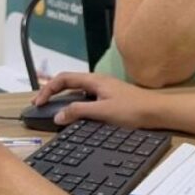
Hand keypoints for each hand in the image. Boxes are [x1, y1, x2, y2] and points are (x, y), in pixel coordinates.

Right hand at [33, 72, 163, 128]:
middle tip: (40, 105)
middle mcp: (98, 81)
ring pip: (77, 91)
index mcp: (94, 80)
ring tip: (53, 111)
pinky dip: (75, 104)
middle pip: (69, 82)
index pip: (64, 78)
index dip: (48, 89)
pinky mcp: (110, 98)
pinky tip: (75, 115)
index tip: (38, 103)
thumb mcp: (102, 112)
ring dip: (63, 99)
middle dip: (52, 92)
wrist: (157, 111)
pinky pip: (86, 98)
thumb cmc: (132, 109)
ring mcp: (104, 89)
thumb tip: (58, 115)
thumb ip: (79, 111)